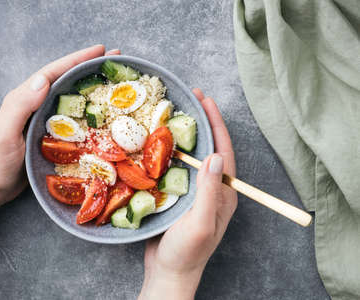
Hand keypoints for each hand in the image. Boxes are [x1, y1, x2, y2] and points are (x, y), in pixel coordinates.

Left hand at [0, 45, 120, 224]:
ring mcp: (43, 120)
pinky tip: (102, 114)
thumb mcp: (4, 134)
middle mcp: (35, 105)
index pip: (52, 72)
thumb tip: (43, 79)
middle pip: (65, 80)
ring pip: (70, 97)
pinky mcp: (51, 136)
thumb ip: (20, 106)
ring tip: (114, 81)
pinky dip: (88, 112)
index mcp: (23, 99)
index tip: (100, 50)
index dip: (76, 60)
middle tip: (114, 59)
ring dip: (91, 87)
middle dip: (89, 68)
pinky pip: (73, 118)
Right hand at [139, 89, 237, 299]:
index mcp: (224, 193)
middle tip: (190, 98)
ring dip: (185, 134)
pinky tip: (158, 142)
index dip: (216, 124)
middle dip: (202, 122)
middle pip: (209, 149)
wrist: (168, 272)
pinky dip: (170, 152)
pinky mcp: (178, 196)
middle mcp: (212, 189)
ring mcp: (195, 192)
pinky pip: (176, 168)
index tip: (207, 101)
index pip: (224, 152)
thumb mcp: (201, 223)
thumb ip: (209, 191)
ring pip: (192, 156)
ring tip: (174, 113)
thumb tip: (217, 155)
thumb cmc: (187, 252)